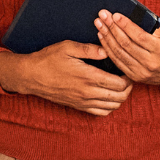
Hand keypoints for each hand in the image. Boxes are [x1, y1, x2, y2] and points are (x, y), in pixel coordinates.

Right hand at [0, 42, 131, 115]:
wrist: (31, 76)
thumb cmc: (48, 59)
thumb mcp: (68, 47)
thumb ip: (89, 49)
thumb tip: (107, 50)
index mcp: (88, 77)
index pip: (119, 83)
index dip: (129, 77)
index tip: (128, 67)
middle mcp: (88, 93)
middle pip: (120, 97)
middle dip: (129, 87)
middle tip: (128, 75)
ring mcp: (83, 102)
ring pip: (112, 107)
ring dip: (121, 97)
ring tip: (121, 84)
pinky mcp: (78, 107)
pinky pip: (101, 113)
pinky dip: (110, 106)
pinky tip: (109, 95)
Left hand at [95, 11, 159, 90]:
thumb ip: (148, 28)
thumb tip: (129, 15)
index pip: (139, 36)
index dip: (125, 25)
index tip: (115, 15)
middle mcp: (151, 63)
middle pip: (126, 44)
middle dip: (112, 28)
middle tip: (103, 16)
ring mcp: (141, 72)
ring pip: (119, 53)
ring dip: (107, 37)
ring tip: (100, 25)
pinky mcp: (135, 77)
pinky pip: (118, 62)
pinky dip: (108, 49)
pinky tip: (103, 38)